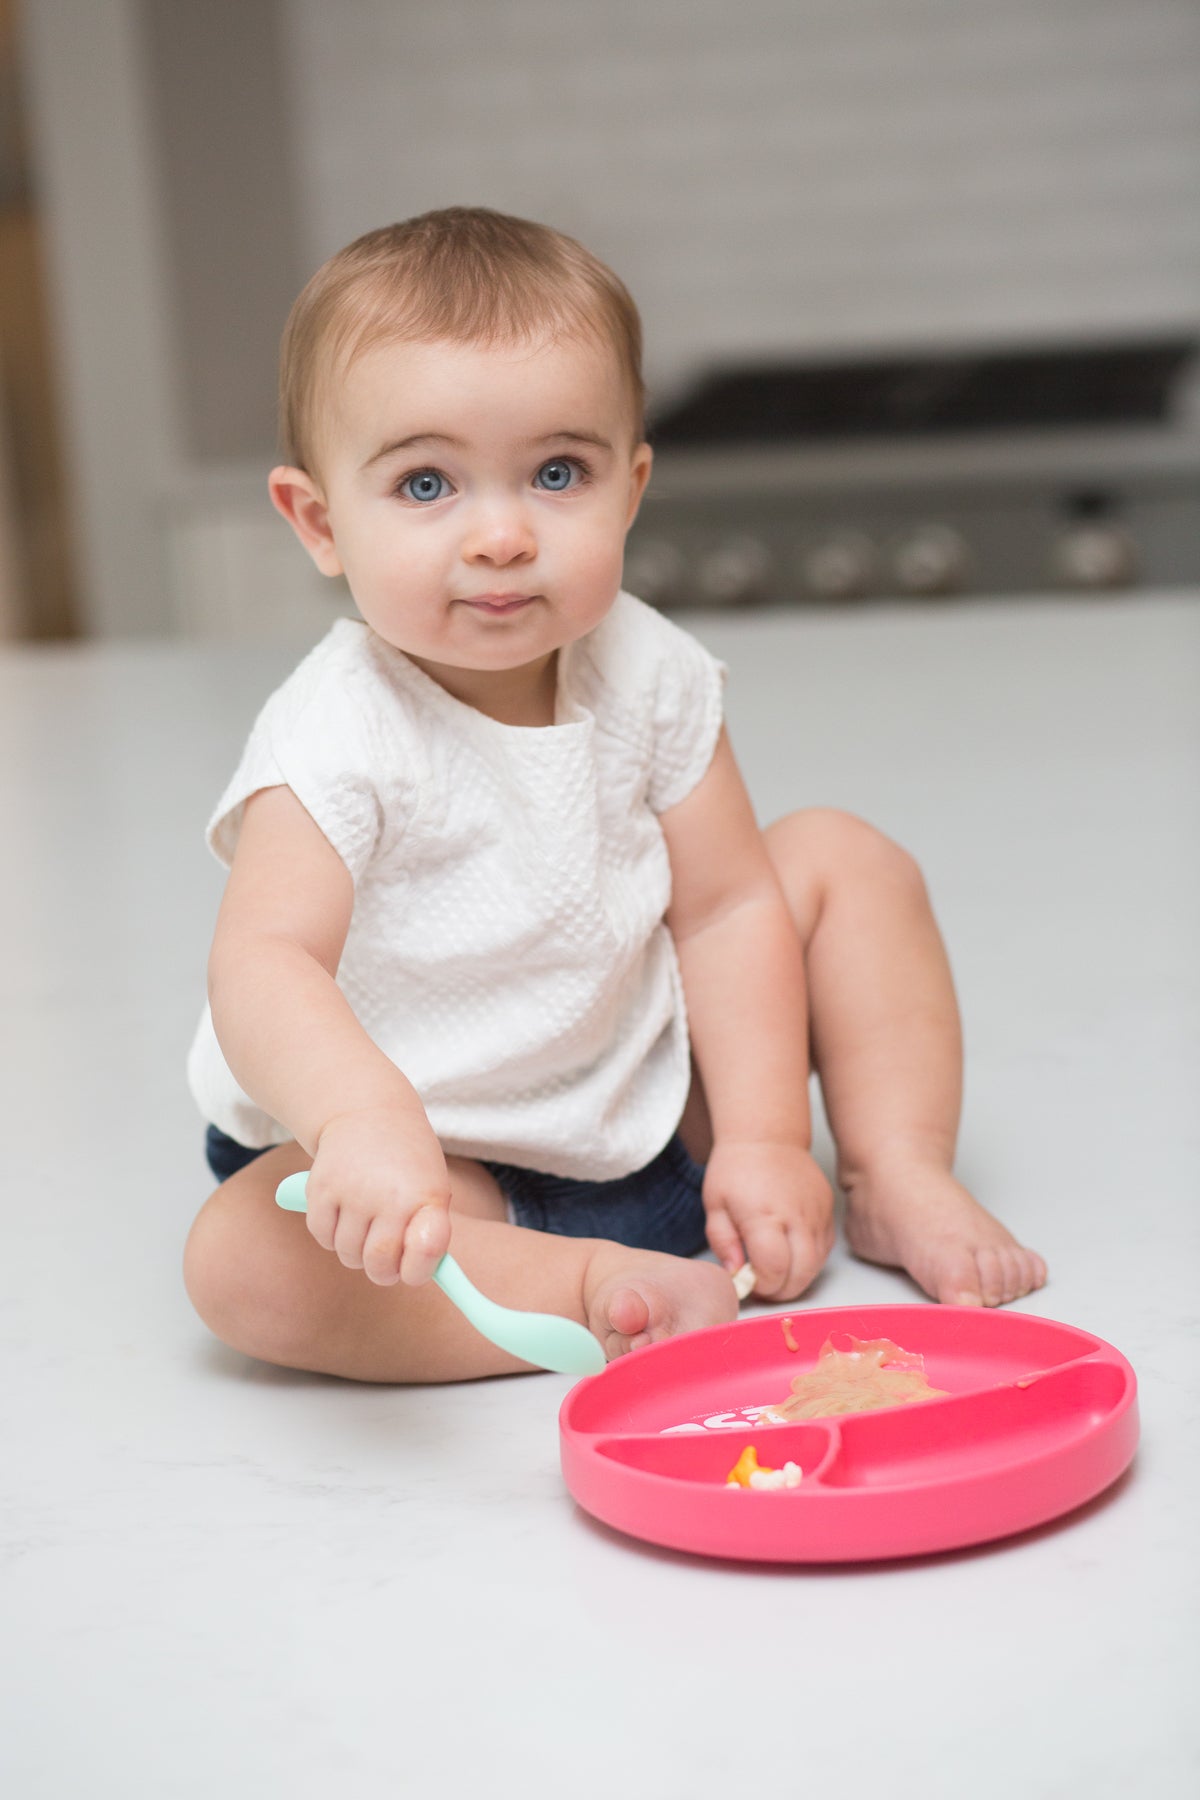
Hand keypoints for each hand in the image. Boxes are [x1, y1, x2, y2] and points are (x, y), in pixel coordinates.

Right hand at [303, 1106, 451, 1286]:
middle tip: (386, 1254)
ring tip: (367, 1220)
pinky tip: (345, 1211)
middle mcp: (390, 1195)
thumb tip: (413, 1276)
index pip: (426, 1252)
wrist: (368, 1111)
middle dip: (383, 1270)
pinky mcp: (320, 1188)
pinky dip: (332, 1234)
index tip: (414, 1266)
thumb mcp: (432, 1188)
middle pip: (379, 1266)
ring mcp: (352, 1191)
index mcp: (427, 1196)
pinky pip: (323, 1237)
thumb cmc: (407, 1162)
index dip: (419, 1269)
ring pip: (348, 1255)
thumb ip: (428, 1233)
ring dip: (356, 1249)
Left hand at [702, 1140, 834, 1300]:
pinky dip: (810, 1260)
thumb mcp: (715, 1205)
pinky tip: (791, 1253)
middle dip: (782, 1290)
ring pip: (817, 1265)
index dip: (762, 1286)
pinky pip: (825, 1248)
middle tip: (763, 1283)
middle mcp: (796, 1217)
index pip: (774, 1269)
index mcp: (763, 1216)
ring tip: (776, 1268)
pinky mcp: (828, 1210)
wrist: (767, 1136)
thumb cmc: (736, 1169)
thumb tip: (736, 1274)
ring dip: (797, 1277)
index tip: (749, 1281)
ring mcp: (816, 1214)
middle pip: (801, 1275)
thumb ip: (723, 1243)